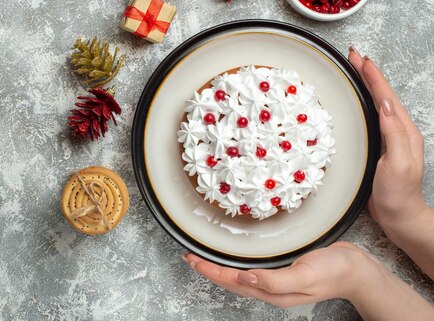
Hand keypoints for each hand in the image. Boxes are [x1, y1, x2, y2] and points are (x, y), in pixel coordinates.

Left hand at [183, 243, 433, 319]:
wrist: (356, 269)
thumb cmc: (333, 272)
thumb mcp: (304, 276)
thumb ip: (274, 281)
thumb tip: (244, 279)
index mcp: (272, 291)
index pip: (233, 282)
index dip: (211, 271)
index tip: (192, 260)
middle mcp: (270, 286)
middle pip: (231, 280)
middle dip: (208, 269)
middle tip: (189, 256)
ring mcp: (275, 278)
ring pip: (239, 274)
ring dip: (219, 266)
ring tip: (203, 256)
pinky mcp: (281, 267)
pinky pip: (252, 266)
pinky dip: (236, 261)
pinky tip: (232, 254)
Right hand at [347, 47, 426, 230]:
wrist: (399, 217)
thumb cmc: (397, 194)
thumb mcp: (398, 164)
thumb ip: (394, 134)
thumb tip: (385, 105)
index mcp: (403, 132)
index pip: (386, 97)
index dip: (373, 77)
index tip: (360, 59)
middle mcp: (397, 131)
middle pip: (381, 95)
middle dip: (367, 74)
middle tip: (352, 56)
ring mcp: (389, 138)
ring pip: (376, 103)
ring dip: (365, 85)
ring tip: (353, 70)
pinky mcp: (379, 146)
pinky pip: (370, 116)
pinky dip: (362, 102)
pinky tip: (354, 101)